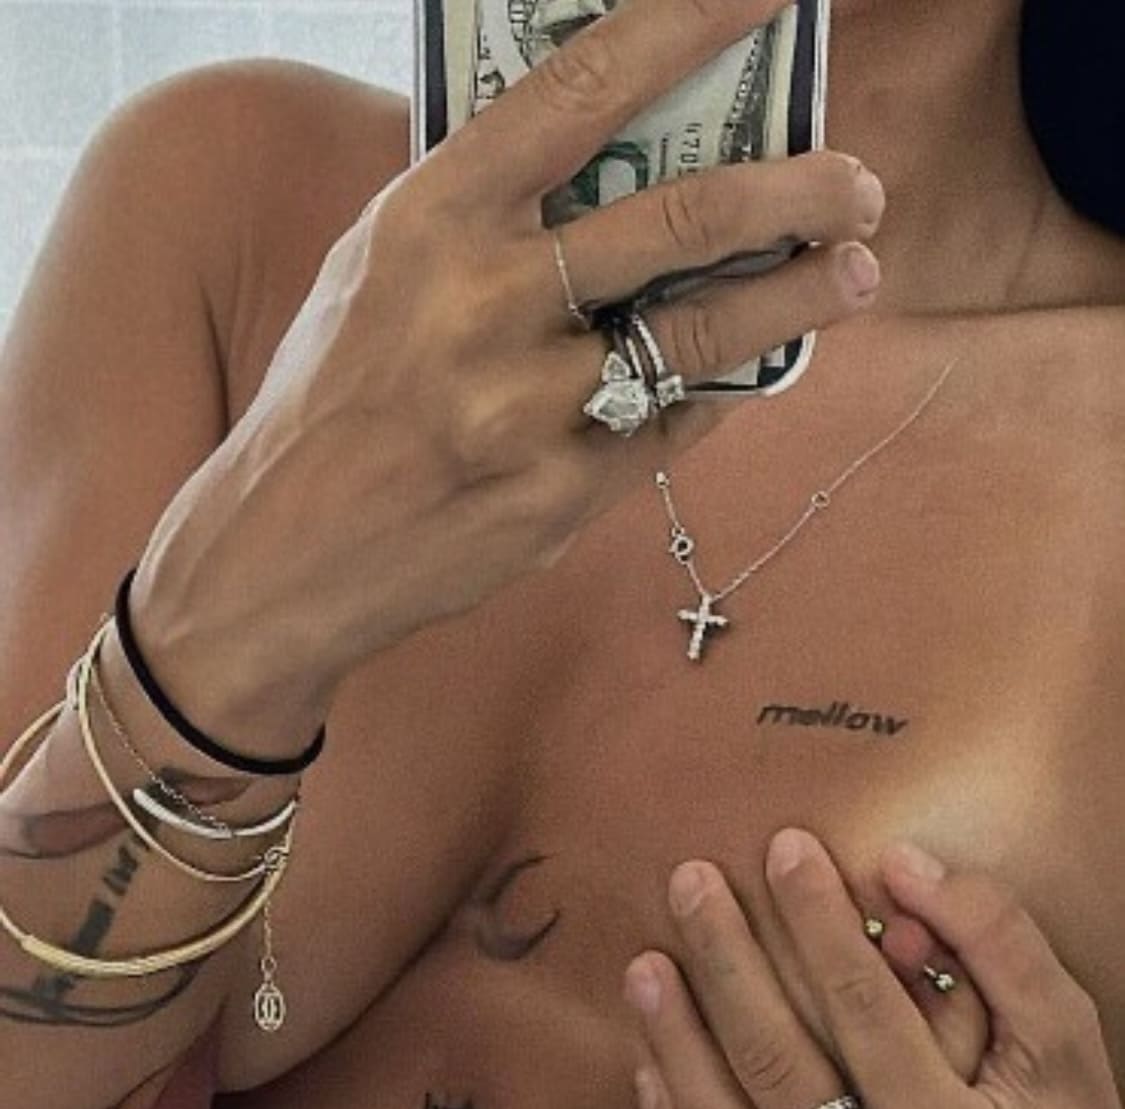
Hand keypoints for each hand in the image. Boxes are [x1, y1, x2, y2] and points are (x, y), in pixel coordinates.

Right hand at [133, 0, 881, 694]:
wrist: (284, 552)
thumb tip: (624, 155)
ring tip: (857, 271)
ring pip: (702, 329)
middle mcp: (482, 302)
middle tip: (857, 182)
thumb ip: (491, 212)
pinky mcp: (558, 494)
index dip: (694, 24)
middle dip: (796, 189)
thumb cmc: (338, 396)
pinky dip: (722, 385)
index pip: (584, 86)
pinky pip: (673, 422)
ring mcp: (526, 405)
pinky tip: (750, 364)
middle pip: (681, 217)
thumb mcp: (381, 267)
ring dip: (801, 294)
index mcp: (431, 215)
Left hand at [624, 830, 1124, 1108]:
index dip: (816, 919)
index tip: (782, 850)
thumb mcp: (1065, 1037)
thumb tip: (898, 864)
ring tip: (647, 970)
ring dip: (675, 1048)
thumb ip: (995, 941)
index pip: (861, 1006)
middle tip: (688, 884)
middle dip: (725, 963)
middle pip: (777, 1069)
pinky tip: (649, 1081)